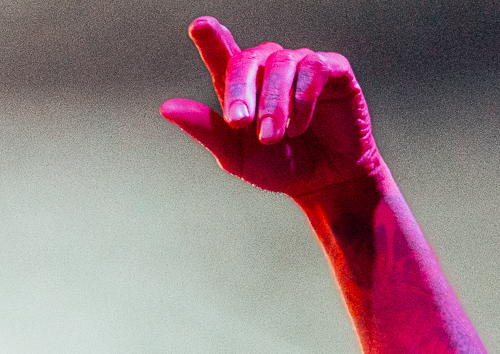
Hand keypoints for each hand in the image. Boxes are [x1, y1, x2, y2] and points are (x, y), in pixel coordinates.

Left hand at [160, 17, 386, 198]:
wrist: (324, 182)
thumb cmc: (280, 166)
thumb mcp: (236, 156)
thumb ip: (205, 130)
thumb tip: (167, 108)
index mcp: (243, 88)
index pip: (223, 56)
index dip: (212, 39)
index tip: (200, 26)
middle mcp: (270, 70)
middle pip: (248, 60)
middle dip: (241, 91)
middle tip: (240, 123)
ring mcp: (301, 67)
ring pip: (281, 64)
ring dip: (274, 103)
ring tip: (273, 136)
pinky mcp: (333, 70)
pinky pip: (314, 68)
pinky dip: (303, 99)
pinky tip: (299, 125)